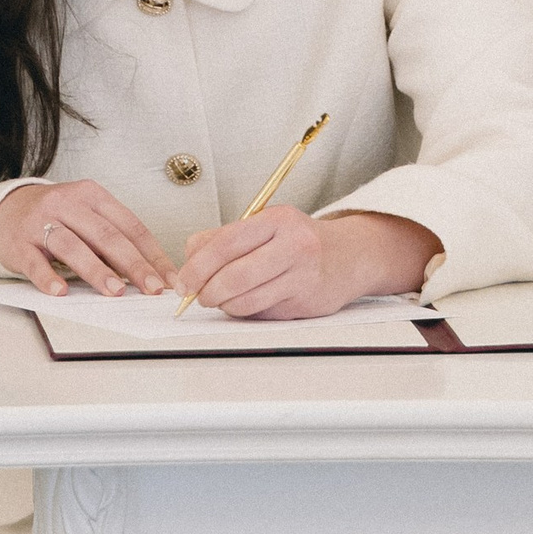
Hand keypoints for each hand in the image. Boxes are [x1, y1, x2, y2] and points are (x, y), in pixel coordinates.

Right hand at [0, 179, 174, 298]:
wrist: (7, 210)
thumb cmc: (58, 218)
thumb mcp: (88, 218)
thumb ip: (113, 240)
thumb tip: (150, 274)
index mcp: (93, 196)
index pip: (130, 226)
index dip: (152, 254)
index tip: (168, 279)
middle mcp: (68, 204)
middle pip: (106, 235)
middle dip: (133, 264)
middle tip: (150, 288)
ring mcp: (41, 221)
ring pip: (73, 246)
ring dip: (96, 270)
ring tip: (114, 291)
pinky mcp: (19, 242)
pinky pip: (34, 261)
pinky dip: (47, 277)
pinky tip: (60, 291)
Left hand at [173, 206, 436, 320]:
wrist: (349, 257)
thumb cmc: (299, 241)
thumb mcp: (264, 226)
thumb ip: (223, 238)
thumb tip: (188, 260)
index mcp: (277, 220)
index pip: (225, 243)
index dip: (196, 267)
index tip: (183, 281)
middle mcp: (294, 245)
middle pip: (233, 276)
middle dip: (206, 291)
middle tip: (198, 295)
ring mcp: (302, 276)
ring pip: (245, 301)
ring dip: (224, 305)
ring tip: (222, 299)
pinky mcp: (305, 302)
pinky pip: (261, 313)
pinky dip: (245, 311)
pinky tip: (248, 301)